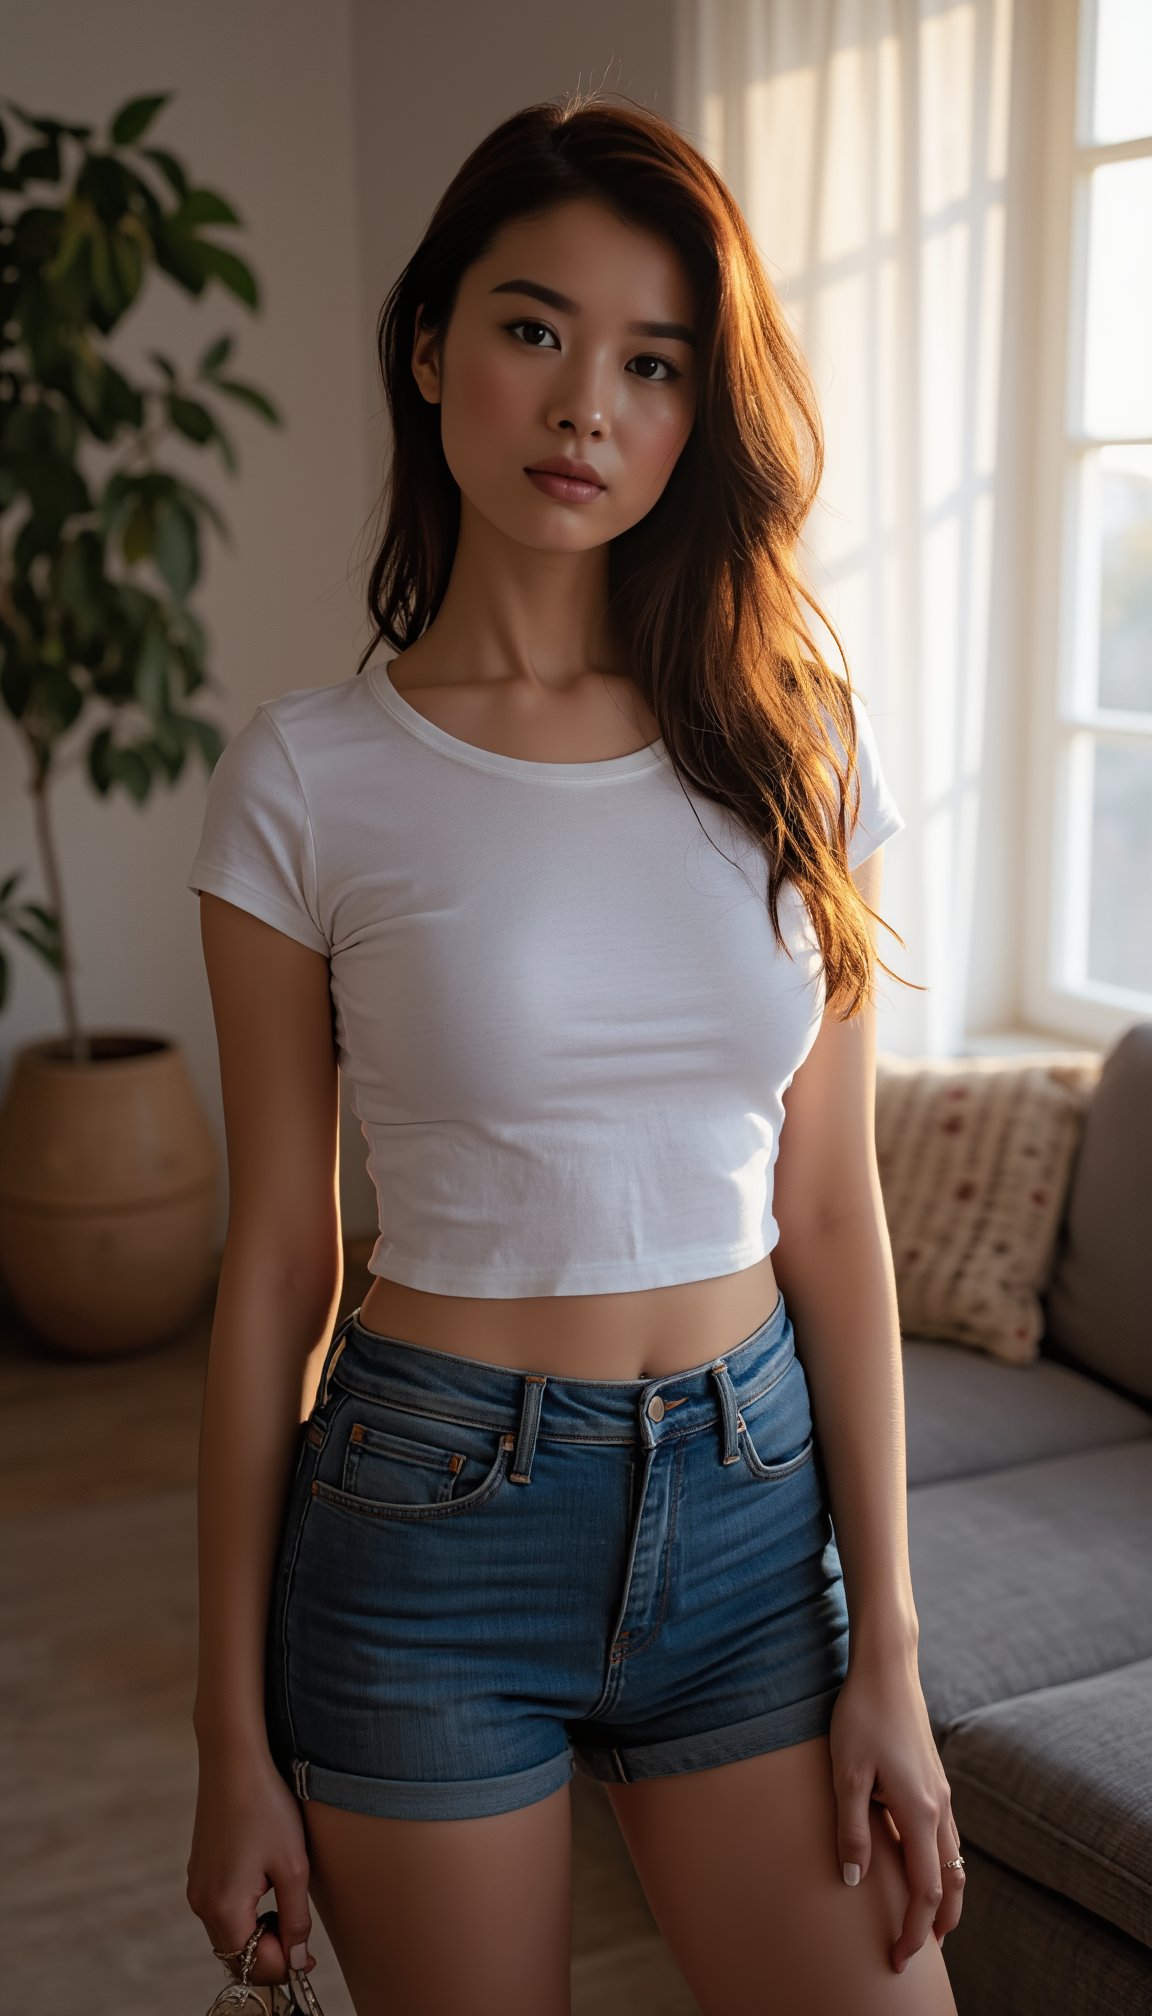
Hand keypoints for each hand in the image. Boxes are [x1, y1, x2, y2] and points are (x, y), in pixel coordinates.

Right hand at [187, 1742, 318, 1992]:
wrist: (233, 1760)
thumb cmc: (266, 1807)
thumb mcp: (293, 1866)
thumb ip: (296, 1919)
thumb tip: (298, 1960)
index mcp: (223, 1908)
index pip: (252, 1966)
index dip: (285, 1967)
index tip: (310, 1957)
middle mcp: (201, 1904)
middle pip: (236, 1956)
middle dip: (270, 1954)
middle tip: (303, 1937)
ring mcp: (197, 1887)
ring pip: (228, 1935)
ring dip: (257, 1935)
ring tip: (287, 1907)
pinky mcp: (199, 1872)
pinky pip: (221, 1911)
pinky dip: (244, 1915)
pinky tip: (267, 1888)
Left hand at [828, 1651, 965, 1971]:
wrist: (887, 1668)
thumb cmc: (861, 1715)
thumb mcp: (846, 1774)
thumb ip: (853, 1829)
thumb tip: (855, 1880)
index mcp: (920, 1812)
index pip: (925, 1889)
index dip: (914, 1928)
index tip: (899, 1957)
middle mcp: (939, 1807)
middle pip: (951, 1881)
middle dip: (939, 1921)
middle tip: (919, 1951)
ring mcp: (940, 1792)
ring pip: (953, 1857)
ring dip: (943, 1894)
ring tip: (926, 1921)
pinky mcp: (933, 1779)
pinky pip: (945, 1835)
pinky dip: (940, 1864)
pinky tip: (918, 1864)